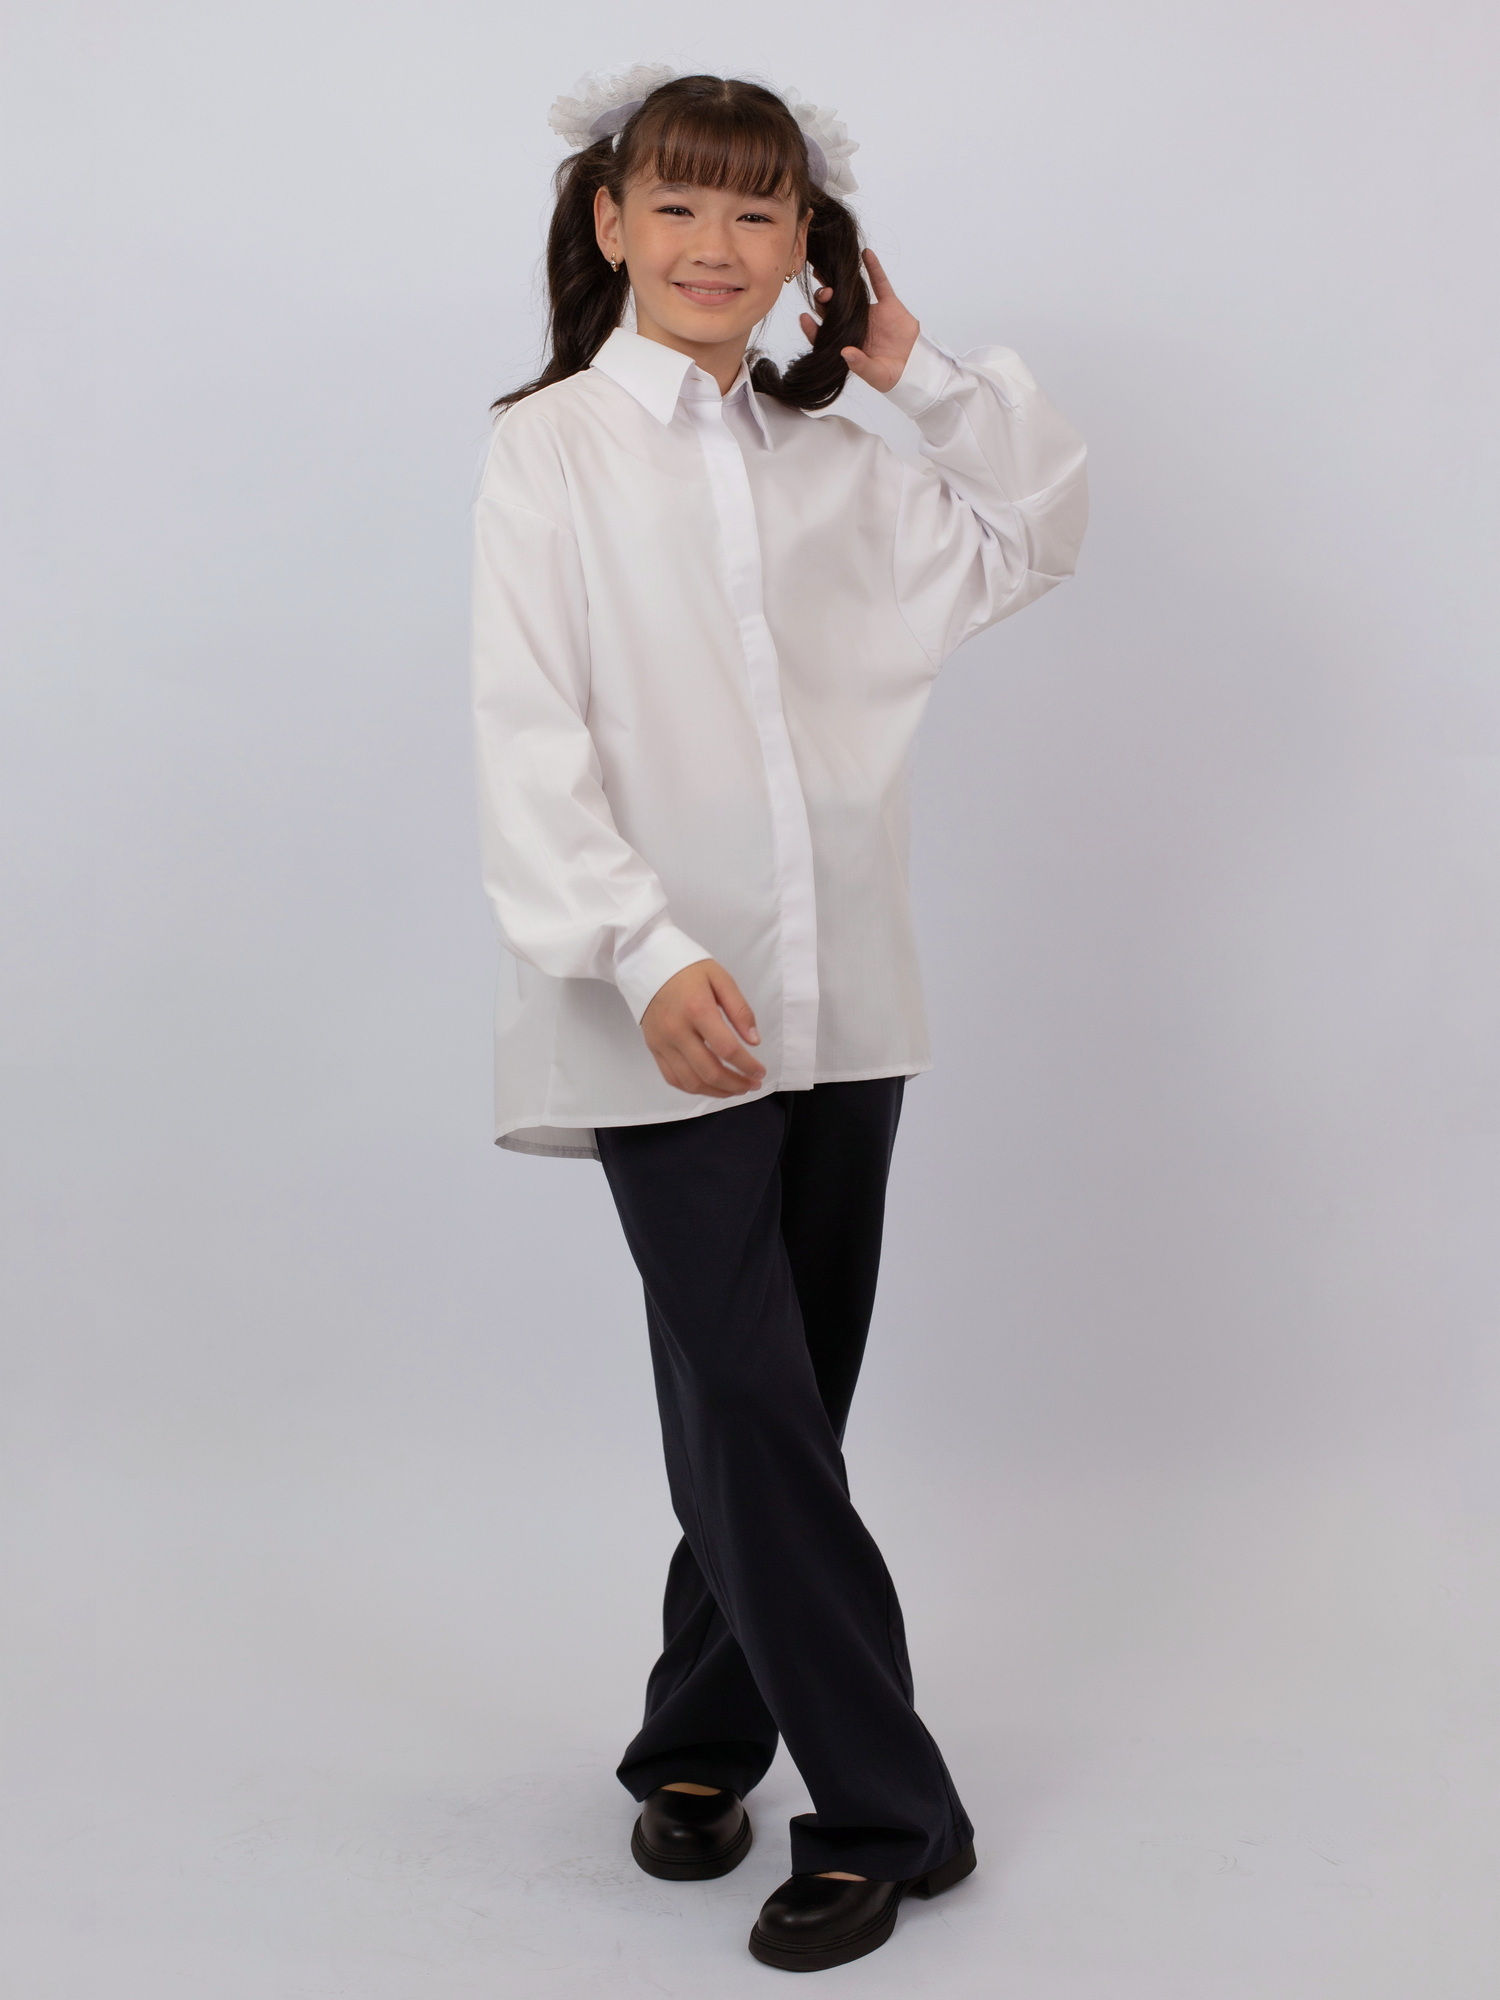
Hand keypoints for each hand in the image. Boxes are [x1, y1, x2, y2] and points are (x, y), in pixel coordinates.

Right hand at [641, 960, 765, 1097]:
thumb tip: (754, 1041)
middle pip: (709, 1071)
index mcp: (697, 1010)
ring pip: (691, 1082)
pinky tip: (712, 1086)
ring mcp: (662, 1043)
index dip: (747, 1065)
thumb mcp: (720, 978)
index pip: (726, 1048)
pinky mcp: (654, 1049)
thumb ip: (740, 1010)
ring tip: (736, 1089)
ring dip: (717, 1091)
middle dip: (736, 1084)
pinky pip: (673, 1079)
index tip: (760, 1071)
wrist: (648, 963)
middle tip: (753, 1084)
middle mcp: (676, 1031)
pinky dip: (695, 1088)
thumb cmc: (688, 968)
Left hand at [798, 247, 919, 393]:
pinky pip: (880, 283)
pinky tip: (865, 254)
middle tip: (823, 293)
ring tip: (828, 270)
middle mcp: (853, 326)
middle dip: (823, 300)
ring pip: (850, 294)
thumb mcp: (875, 375)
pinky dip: (873, 268)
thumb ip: (860, 365)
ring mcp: (870, 313)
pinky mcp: (888, 305)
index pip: (824, 335)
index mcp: (846, 344)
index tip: (804, 318)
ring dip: (839, 282)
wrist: (916, 367)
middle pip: (832, 309)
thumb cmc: (892, 375)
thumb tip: (845, 352)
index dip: (812, 328)